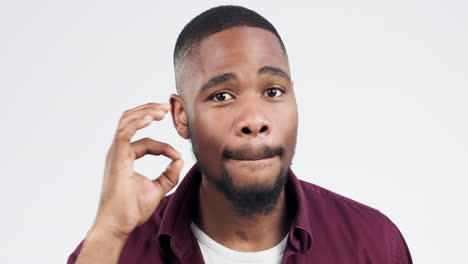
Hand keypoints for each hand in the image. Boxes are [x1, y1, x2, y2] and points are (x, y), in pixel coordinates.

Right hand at [91, 102, 183, 239]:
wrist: (119, 225)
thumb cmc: (132, 210)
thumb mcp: (158, 189)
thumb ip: (169, 174)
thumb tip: (180, 160)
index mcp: (126, 158)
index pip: (147, 142)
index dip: (165, 147)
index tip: (177, 158)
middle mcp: (119, 152)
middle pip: (131, 122)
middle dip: (149, 111)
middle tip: (166, 107)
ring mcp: (116, 154)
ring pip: (127, 122)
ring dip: (145, 112)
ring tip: (162, 109)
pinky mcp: (116, 158)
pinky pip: (124, 133)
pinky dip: (137, 122)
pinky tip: (150, 117)